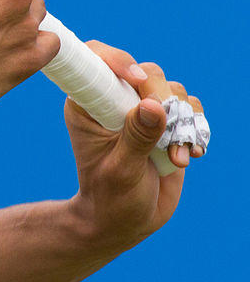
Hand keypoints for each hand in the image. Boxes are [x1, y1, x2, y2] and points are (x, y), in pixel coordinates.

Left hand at [64, 42, 200, 250]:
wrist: (126, 221)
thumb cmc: (111, 197)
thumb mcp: (121, 170)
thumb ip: (136, 138)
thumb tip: (152, 105)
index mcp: (87, 105)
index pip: (96, 61)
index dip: (117, 60)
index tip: (135, 78)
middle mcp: (114, 101)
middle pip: (146, 73)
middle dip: (163, 100)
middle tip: (168, 135)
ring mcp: (142, 111)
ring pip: (172, 90)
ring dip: (182, 121)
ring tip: (175, 157)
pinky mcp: (166, 123)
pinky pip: (190, 108)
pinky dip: (195, 128)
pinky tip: (189, 155)